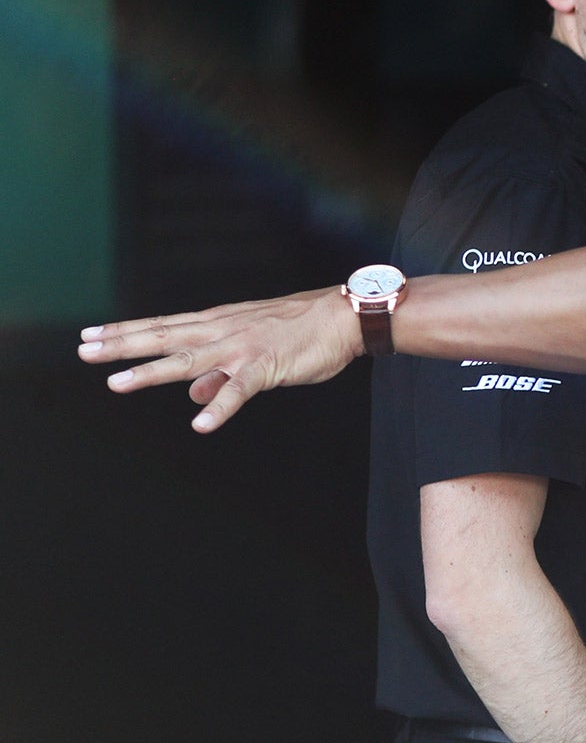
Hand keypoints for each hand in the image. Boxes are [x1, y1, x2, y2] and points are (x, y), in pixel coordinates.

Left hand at [78, 287, 361, 431]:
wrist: (345, 317)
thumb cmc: (303, 331)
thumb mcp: (254, 347)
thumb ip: (220, 373)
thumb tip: (192, 396)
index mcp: (218, 324)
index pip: (163, 327)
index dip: (126, 331)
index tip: (90, 334)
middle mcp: (222, 332)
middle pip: (163, 338)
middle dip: (122, 344)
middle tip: (84, 349)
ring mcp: (242, 348)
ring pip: (188, 361)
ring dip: (151, 373)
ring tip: (117, 384)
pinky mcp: (267, 366)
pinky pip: (240, 390)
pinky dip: (221, 407)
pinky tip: (201, 425)